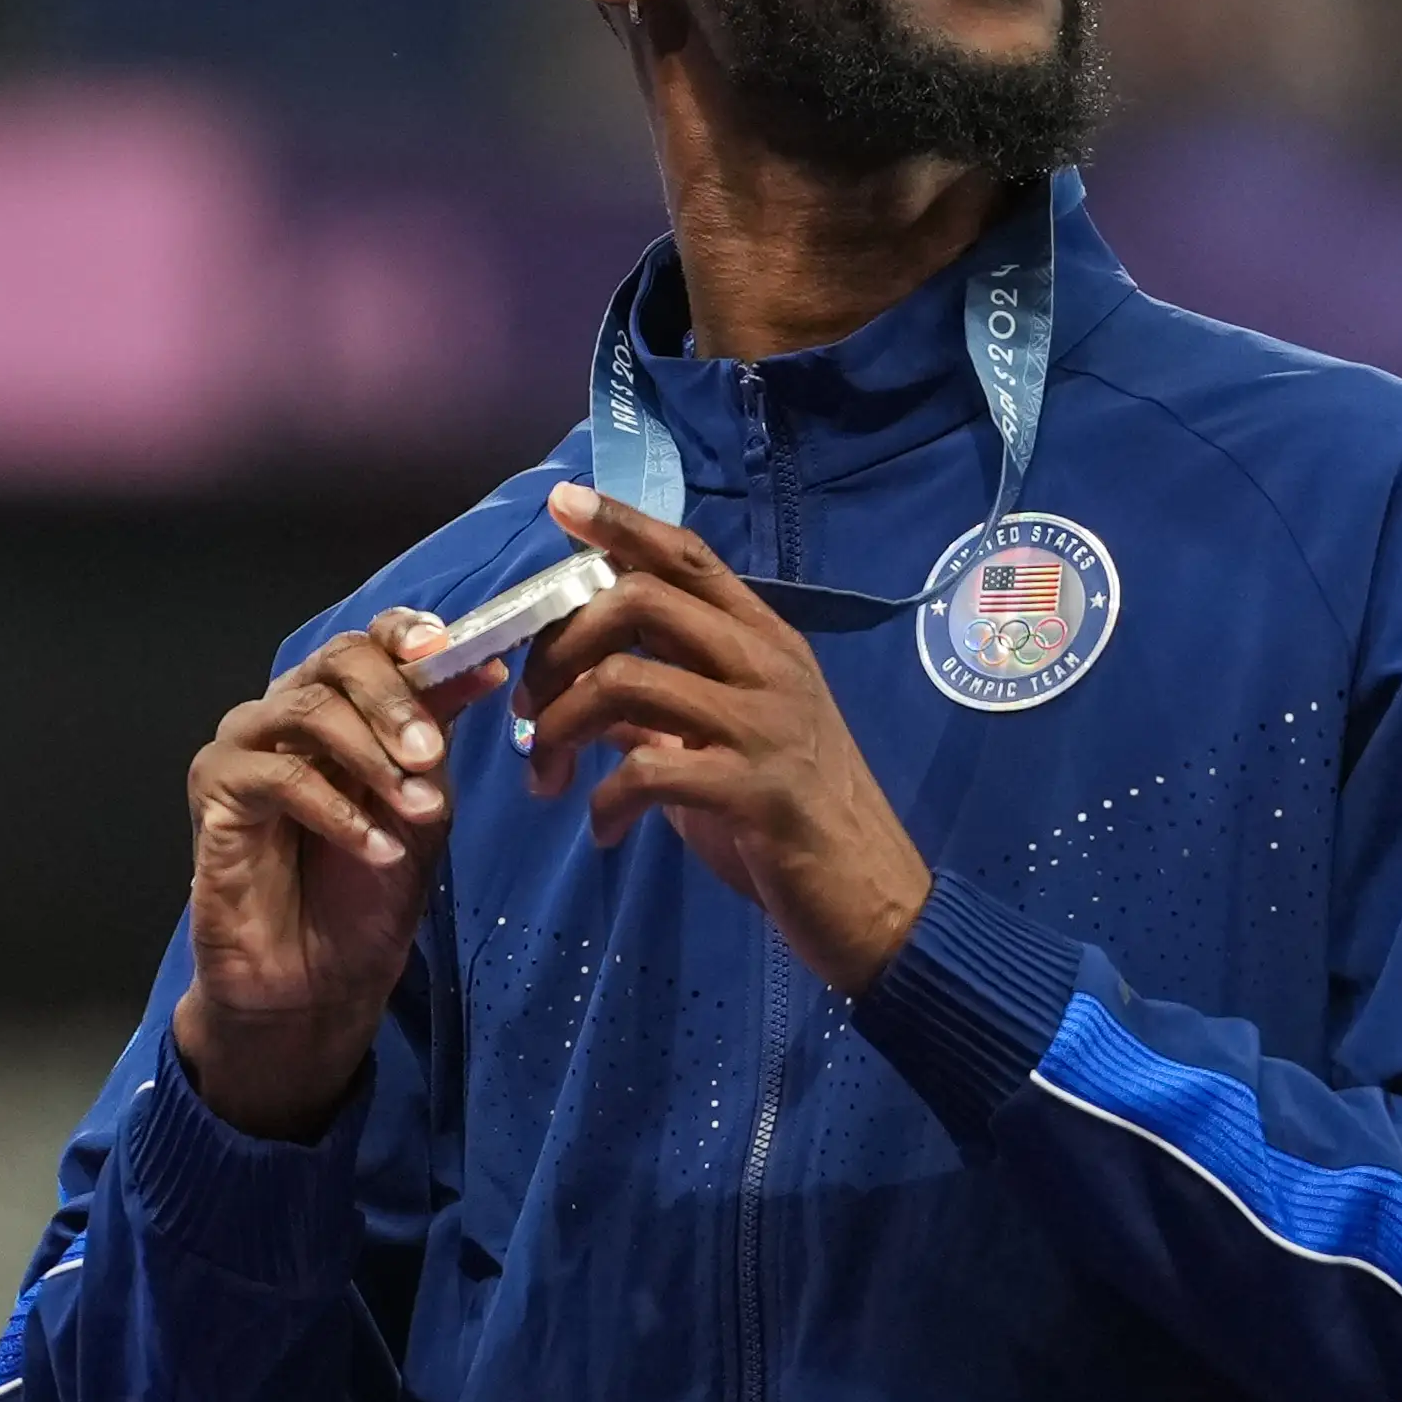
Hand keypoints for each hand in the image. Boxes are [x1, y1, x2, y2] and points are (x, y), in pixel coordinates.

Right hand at [176, 613, 508, 1140]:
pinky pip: (278, 777)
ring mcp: (246, 746)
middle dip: (394, 699)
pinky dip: (339, 811)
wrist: (318, 978)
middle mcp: (290, 711)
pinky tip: (377, 849)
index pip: (370, 641)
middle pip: (336, 659)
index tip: (452, 651)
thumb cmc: (369, 888)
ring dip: (372, 758)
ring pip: (307, 709)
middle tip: (432, 753)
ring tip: (416, 810)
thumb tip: (483, 667)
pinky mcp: (214, 791)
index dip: (409, 634)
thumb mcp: (425, 804)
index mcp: (345, 705)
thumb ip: (441, 736)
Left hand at [517, 481, 932, 995]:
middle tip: (530, 705)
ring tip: (548, 776)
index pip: (688, 558)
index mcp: (767, 642)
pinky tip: (601, 832)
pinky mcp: (753, 790)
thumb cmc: (796, 818)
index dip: (622, 525)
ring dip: (561, 727)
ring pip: (624, 681)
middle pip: (640, 600)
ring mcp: (764, 725)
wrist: (871, 898)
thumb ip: (664, 703)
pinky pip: (645, 772)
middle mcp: (768, 667)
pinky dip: (602, 804)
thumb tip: (582, 683)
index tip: (562, 504)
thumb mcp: (728, 742)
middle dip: (560, 642)